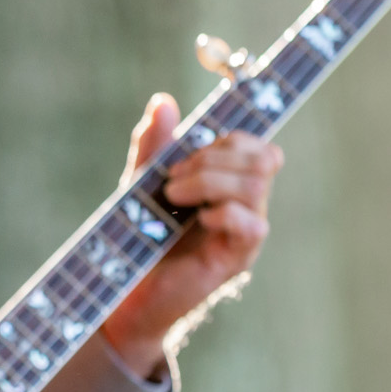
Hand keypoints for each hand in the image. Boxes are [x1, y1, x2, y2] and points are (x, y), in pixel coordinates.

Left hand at [100, 92, 283, 375]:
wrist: (126, 290)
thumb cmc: (139, 237)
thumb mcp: (141, 183)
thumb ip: (154, 145)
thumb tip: (164, 101)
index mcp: (228, 183)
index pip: (256, 145)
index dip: (228, 139)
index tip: (184, 154)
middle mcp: (245, 204)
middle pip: (264, 158)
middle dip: (214, 158)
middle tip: (173, 180)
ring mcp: (243, 232)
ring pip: (257, 185)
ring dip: (211, 181)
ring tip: (174, 198)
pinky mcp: (236, 259)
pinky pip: (253, 225)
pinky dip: (224, 212)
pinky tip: (197, 218)